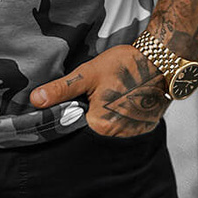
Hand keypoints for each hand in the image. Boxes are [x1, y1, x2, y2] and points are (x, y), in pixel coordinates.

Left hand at [30, 45, 169, 137]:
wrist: (161, 61)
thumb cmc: (124, 66)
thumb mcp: (88, 74)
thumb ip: (61, 90)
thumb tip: (36, 100)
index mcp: (100, 126)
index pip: (75, 129)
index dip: (71, 115)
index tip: (76, 101)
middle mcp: (117, 136)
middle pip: (92, 130)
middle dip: (89, 114)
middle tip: (97, 93)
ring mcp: (134, 134)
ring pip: (109, 129)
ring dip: (106, 116)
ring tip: (112, 94)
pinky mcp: (145, 128)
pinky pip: (125, 127)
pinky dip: (122, 116)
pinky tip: (124, 99)